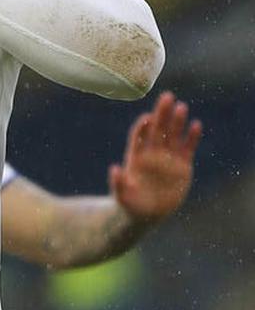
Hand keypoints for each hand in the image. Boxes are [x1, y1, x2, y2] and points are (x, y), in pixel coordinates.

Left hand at [110, 91, 201, 224]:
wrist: (147, 213)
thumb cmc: (130, 204)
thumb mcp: (122, 196)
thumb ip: (119, 183)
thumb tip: (114, 169)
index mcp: (136, 157)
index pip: (139, 136)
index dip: (143, 127)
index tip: (148, 117)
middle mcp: (152, 153)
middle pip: (157, 129)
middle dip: (162, 113)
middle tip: (167, 96)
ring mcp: (167, 158)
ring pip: (173, 135)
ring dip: (177, 121)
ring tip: (181, 106)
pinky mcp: (182, 166)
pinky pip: (188, 148)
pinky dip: (192, 137)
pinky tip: (196, 125)